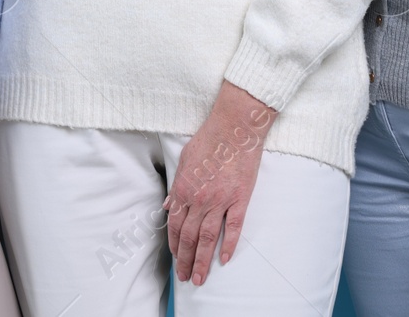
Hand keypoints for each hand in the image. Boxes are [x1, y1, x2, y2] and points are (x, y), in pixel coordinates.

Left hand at [164, 81, 275, 285]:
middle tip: (186, 278)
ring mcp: (220, 201)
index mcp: (184, 190)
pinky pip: (233, 227)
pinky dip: (229, 245)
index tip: (176, 260)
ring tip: (200, 278)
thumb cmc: (209, 140)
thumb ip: (176, 186)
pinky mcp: (240, 199)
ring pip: (208, 238)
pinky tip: (224, 259)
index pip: (176, 226)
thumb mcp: (183, 160)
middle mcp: (199, 199)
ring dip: (203, 260)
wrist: (234, 128)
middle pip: (190, 238)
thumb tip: (169, 206)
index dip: (175, 246)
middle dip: (186, 261)